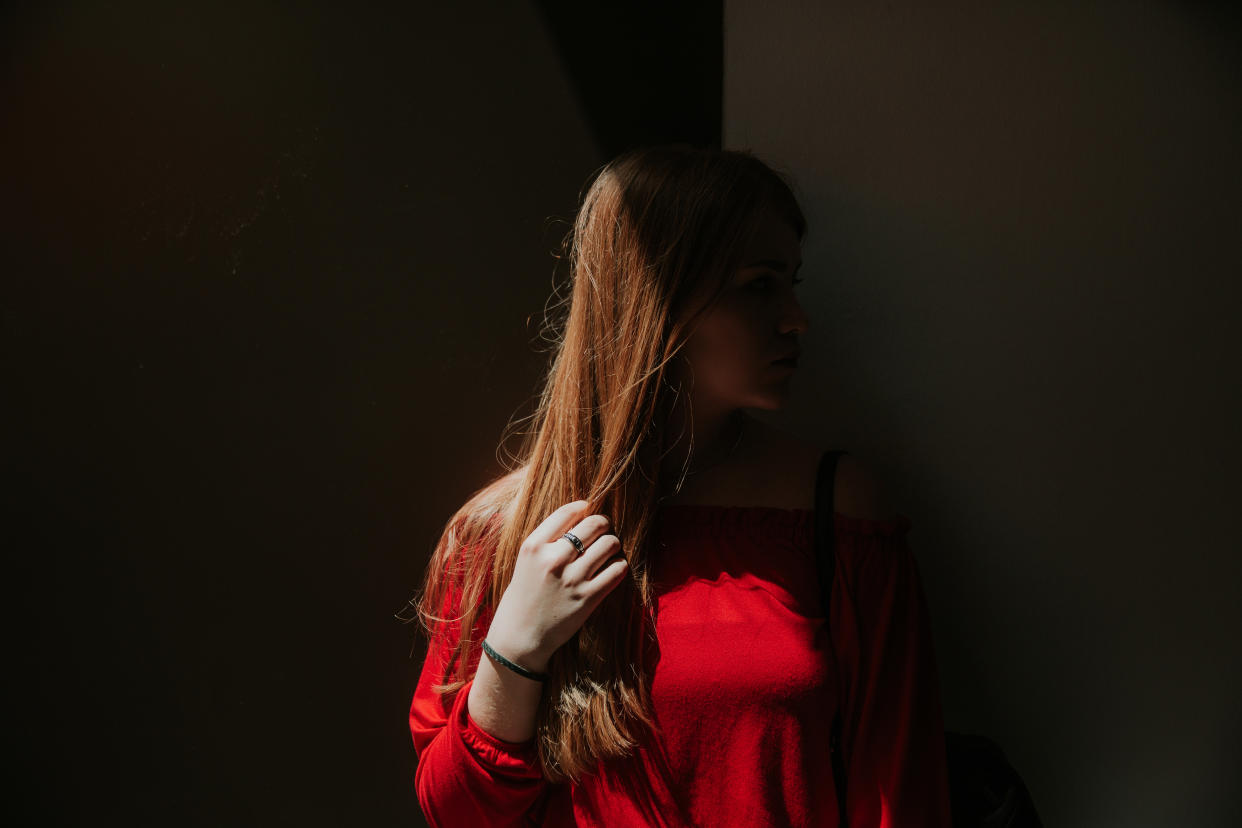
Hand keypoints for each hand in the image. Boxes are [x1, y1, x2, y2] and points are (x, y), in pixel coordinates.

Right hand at [483, 500, 627, 672]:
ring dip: (613, 544)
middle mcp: (553, 560)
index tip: (587, 510)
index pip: (568, 512)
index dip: (583, 507)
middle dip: (603, 524)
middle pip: (594, 524)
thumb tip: (581, 515)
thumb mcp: (526, 561)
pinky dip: (619, 565)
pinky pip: (617, 570)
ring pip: (610, 544)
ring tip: (608, 549)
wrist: (520, 637)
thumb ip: (548, 540)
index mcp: (533, 546)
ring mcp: (572, 579)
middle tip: (603, 529)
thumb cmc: (523, 595)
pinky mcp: (587, 598)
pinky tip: (613, 568)